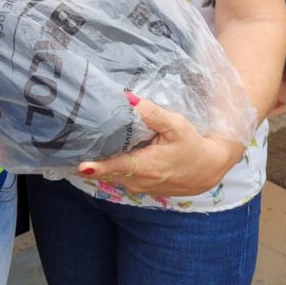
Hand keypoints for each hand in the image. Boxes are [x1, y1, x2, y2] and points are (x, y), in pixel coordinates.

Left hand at [77, 97, 243, 196]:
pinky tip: (107, 148)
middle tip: (77, 135)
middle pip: (107, 168)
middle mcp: (137, 180)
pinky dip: (111, 164)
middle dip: (93, 154)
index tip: (81, 165)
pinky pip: (118, 175)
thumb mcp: (176, 125)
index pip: (116, 166)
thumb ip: (152, 113)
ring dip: (101, 159)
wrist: (208, 170)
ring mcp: (136, 186)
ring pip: (111, 172)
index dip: (98, 166)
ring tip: (87, 138)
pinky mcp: (138, 186)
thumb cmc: (193, 146)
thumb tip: (128, 99)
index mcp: (145, 166)